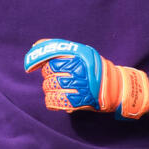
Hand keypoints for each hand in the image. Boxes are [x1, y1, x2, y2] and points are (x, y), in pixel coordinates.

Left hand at [24, 38, 148, 119]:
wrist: (116, 88)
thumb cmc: (94, 69)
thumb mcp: (83, 53)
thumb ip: (61, 48)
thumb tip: (35, 45)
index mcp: (79, 56)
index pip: (51, 55)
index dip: (39, 60)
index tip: (31, 66)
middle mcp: (79, 69)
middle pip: (48, 73)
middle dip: (47, 76)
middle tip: (55, 78)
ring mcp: (79, 85)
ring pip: (50, 87)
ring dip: (49, 90)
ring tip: (57, 89)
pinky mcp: (79, 101)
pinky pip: (56, 101)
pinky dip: (52, 102)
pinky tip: (56, 100)